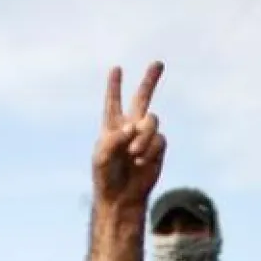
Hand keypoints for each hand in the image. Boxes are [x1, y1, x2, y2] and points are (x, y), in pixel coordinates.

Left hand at [93, 62, 166, 208]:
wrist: (122, 197)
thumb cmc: (106, 176)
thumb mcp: (101, 156)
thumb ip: (113, 137)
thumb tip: (133, 127)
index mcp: (112, 125)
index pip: (113, 102)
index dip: (114, 86)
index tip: (116, 69)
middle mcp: (130, 127)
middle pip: (143, 97)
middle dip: (150, 80)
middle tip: (158, 63)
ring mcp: (146, 137)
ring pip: (152, 120)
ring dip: (143, 136)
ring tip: (133, 154)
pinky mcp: (158, 149)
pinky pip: (159, 140)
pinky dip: (149, 150)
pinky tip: (141, 162)